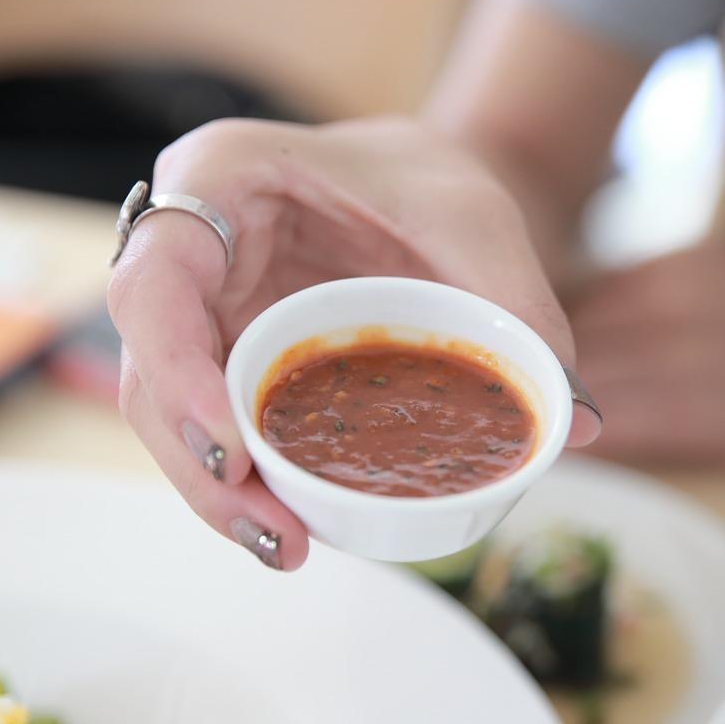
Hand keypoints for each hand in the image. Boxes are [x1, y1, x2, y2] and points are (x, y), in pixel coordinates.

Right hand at [109, 117, 600, 569]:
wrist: (413, 185)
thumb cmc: (427, 178)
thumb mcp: (477, 217)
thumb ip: (518, 303)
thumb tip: (573, 420)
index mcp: (220, 177)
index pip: (154, 283)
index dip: (177, 374)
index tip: (235, 452)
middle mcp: (187, 247)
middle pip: (151, 369)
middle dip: (200, 465)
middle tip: (277, 532)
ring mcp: (199, 310)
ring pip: (172, 413)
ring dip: (219, 492)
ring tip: (289, 547)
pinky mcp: (224, 357)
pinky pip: (216, 425)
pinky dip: (247, 481)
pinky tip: (291, 527)